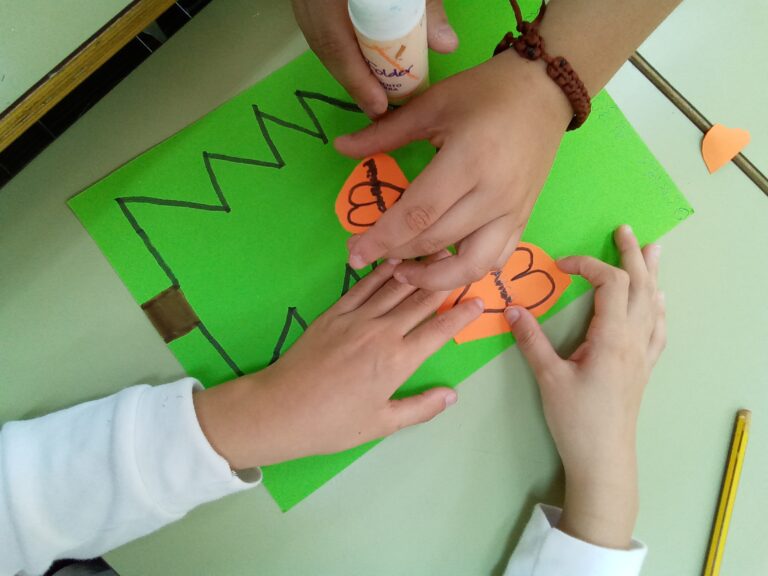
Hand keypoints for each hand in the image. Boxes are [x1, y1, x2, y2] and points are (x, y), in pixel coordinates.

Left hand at [193, 255, 482, 468]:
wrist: (282, 409)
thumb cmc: (334, 424)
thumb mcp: (382, 424)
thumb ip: (420, 407)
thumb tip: (452, 394)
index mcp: (398, 361)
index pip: (439, 331)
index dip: (462, 315)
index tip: (479, 301)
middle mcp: (382, 332)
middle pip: (421, 300)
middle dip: (445, 281)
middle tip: (463, 263)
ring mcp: (356, 319)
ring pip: (395, 287)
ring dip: (417, 270)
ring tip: (436, 253)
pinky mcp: (334, 313)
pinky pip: (363, 286)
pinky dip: (381, 273)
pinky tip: (394, 262)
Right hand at [291, 0, 457, 117]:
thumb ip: (427, 8)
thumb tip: (447, 47)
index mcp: (332, 0)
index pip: (339, 44)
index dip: (357, 81)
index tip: (379, 107)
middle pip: (328, 48)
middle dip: (353, 81)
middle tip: (379, 106)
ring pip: (320, 39)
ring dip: (346, 66)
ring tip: (372, 88)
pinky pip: (318, 26)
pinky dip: (339, 46)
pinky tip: (358, 55)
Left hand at [337, 51, 571, 290]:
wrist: (545, 90)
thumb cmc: (486, 91)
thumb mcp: (432, 104)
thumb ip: (385, 133)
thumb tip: (341, 148)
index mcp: (467, 161)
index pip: (417, 214)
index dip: (382, 238)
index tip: (354, 253)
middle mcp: (493, 194)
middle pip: (437, 241)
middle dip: (396, 255)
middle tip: (366, 256)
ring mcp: (513, 211)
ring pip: (471, 266)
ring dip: (433, 278)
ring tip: (404, 272)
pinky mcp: (524, 219)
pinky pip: (495, 260)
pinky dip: (466, 271)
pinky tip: (441, 264)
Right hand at [504, 225, 664, 547]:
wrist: (604, 460)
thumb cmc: (576, 420)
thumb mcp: (549, 378)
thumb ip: (531, 340)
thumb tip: (511, 308)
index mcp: (612, 338)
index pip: (609, 284)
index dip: (588, 265)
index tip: (562, 264)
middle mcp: (634, 340)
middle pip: (641, 286)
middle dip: (632, 255)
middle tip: (625, 230)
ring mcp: (643, 355)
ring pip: (653, 305)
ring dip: (651, 275)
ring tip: (652, 250)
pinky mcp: (643, 368)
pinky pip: (658, 329)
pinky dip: (657, 307)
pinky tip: (658, 301)